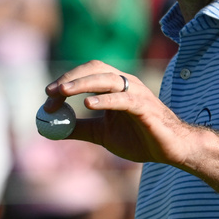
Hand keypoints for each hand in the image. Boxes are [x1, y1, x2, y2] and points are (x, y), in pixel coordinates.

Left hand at [44, 60, 197, 166]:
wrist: (171, 150)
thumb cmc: (140, 138)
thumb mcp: (102, 134)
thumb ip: (78, 129)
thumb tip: (50, 129)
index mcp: (115, 86)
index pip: (87, 73)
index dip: (65, 82)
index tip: (47, 98)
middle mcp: (126, 83)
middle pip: (94, 69)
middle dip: (70, 78)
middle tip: (49, 92)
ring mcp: (137, 93)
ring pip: (106, 79)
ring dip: (81, 84)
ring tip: (62, 92)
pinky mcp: (145, 107)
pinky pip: (123, 99)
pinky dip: (104, 99)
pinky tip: (88, 104)